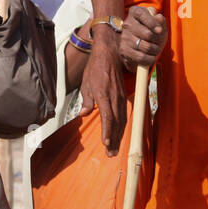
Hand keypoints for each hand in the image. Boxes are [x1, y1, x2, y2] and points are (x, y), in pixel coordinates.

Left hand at [79, 32, 125, 156]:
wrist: (109, 54)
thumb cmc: (95, 69)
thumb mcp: (86, 83)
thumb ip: (86, 100)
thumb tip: (84, 114)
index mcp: (103, 94)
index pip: (107, 117)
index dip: (107, 131)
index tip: (106, 143)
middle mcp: (114, 97)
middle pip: (116, 122)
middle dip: (114, 139)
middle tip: (111, 154)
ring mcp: (120, 97)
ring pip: (122, 120)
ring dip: (119, 136)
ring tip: (115, 149)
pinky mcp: (123, 96)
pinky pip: (124, 114)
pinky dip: (122, 126)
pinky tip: (119, 135)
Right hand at [119, 6, 166, 70]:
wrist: (142, 48)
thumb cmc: (153, 32)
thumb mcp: (160, 25)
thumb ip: (161, 21)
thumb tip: (158, 17)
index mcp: (135, 12)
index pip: (142, 15)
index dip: (152, 23)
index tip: (160, 30)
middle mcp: (127, 23)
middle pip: (147, 34)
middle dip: (157, 40)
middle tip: (158, 42)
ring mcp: (124, 37)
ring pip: (146, 46)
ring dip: (155, 50)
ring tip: (155, 49)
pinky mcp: (123, 50)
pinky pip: (140, 57)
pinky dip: (150, 59)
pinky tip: (152, 57)